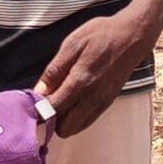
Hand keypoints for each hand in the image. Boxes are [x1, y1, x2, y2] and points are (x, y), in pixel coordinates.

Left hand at [34, 11, 155, 137]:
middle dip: (51, 119)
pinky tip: (71, 99)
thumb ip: (55, 69)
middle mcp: (92, 99)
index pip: (53, 109)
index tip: (30, 103)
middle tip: (44, 101)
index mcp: (80, 82)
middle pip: (64, 128)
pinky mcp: (107, 103)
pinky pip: (87, 121)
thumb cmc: (101, 35)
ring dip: (64, 120)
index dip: (39, 110)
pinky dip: (75, 117)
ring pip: (76, 128)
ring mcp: (102, 103)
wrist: (132, 37)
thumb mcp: (73, 44)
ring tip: (57, 99)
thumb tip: (39, 90)